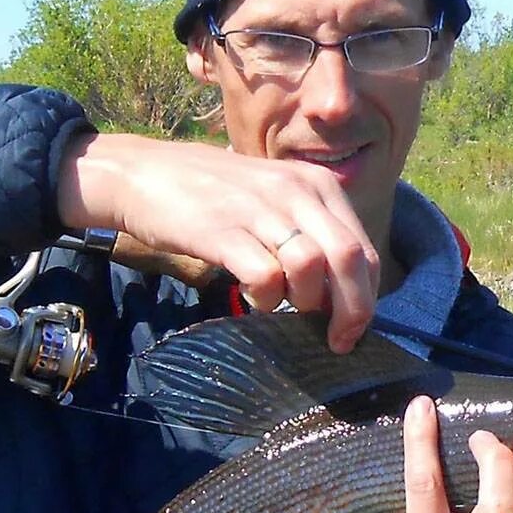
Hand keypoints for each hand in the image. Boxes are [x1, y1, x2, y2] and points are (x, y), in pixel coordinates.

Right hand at [57, 132, 379, 352]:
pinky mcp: (222, 230)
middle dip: (352, 311)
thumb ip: (312, 232)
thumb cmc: (216, 194)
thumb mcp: (276, 199)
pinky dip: (265, 298)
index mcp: (317, 185)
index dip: (367, 298)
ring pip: (311, 267)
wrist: (145, 172)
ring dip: (304, 301)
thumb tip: (343, 292)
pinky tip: (252, 296)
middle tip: (336, 340)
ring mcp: (259, 209)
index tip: (351, 328)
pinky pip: (264, 276)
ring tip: (282, 304)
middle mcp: (295, 191)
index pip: (364, 250)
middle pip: (350, 259)